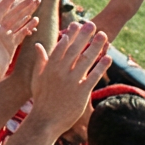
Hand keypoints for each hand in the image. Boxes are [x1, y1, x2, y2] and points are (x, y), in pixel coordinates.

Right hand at [24, 22, 112, 138]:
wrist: (45, 120)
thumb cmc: (40, 99)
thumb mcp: (36, 78)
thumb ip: (39, 60)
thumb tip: (38, 45)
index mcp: (50, 67)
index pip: (62, 46)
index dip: (70, 35)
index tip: (77, 24)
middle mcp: (61, 71)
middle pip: (75, 49)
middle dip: (84, 35)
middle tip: (93, 24)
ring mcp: (71, 81)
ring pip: (86, 60)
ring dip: (96, 47)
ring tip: (103, 36)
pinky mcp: (81, 92)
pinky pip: (93, 76)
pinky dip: (101, 66)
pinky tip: (108, 58)